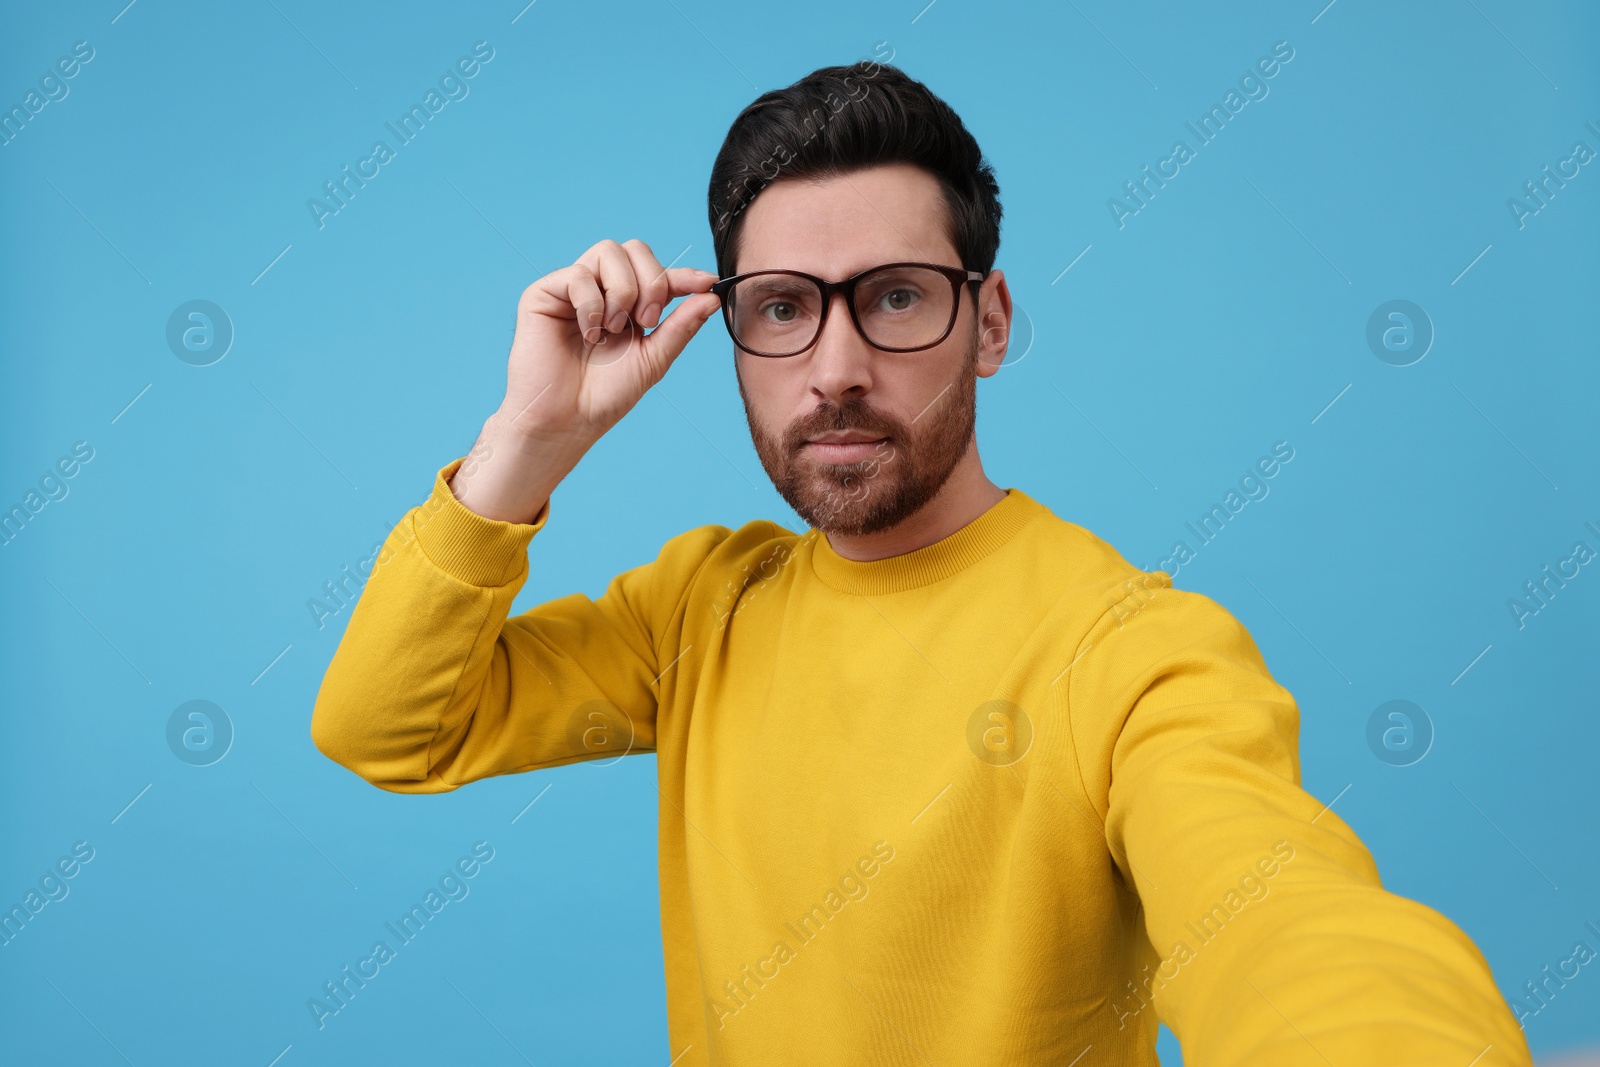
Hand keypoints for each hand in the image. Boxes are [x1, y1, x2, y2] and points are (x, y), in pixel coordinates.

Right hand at [448, 240, 721, 523]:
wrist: (566, 421)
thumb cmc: (605, 396)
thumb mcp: (654, 359)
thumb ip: (681, 326)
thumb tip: (712, 296)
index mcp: (628, 305)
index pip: (657, 274)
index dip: (683, 274)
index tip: (707, 282)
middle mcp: (601, 290)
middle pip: (634, 249)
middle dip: (651, 282)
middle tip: (647, 322)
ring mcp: (573, 289)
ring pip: (608, 251)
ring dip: (622, 291)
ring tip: (614, 329)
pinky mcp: (544, 293)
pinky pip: (579, 274)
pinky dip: (591, 304)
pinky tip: (589, 333)